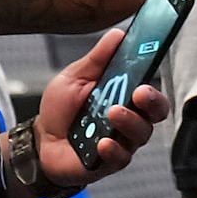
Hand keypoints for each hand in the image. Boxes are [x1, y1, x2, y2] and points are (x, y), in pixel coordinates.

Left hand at [29, 27, 171, 190]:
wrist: (40, 141)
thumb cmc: (60, 110)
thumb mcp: (75, 77)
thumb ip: (98, 58)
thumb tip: (118, 35)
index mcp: (124, 96)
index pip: (150, 89)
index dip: (155, 80)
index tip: (149, 71)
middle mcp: (129, 120)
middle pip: (156, 112)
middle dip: (152, 101)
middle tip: (139, 92)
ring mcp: (121, 141)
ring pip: (141, 134)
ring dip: (129, 122)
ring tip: (112, 113)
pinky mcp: (109, 162)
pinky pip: (121, 157)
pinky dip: (113, 149)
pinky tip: (103, 142)